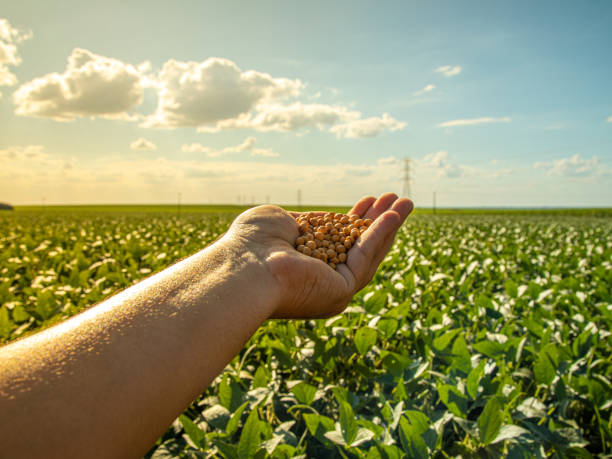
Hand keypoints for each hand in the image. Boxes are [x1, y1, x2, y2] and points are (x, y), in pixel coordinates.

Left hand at [223, 193, 412, 318]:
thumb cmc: (251, 242)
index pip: (336, 240)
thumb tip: (307, 225)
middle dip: (378, 222)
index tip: (368, 202)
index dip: (354, 220)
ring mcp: (331, 288)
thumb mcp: (279, 222)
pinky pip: (365, 261)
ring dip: (388, 227)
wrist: (244, 265)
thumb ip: (302, 224)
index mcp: (303, 262)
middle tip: (396, 200)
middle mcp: (319, 278)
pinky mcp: (340, 293)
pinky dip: (380, 237)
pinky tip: (393, 216)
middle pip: (357, 247)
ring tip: (405, 203)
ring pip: (367, 254)